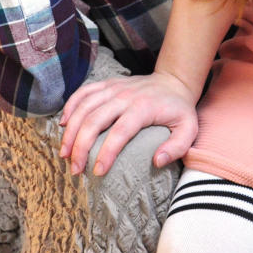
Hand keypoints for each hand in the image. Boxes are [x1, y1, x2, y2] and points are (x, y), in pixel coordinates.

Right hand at [59, 71, 198, 175]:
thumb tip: (156, 162)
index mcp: (143, 108)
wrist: (174, 81)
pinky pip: (83, 92)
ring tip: (65, 154)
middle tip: (75, 169)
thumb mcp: (189, 129)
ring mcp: (113, 88)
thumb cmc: (179, 110)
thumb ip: (177, 147)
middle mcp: (124, 96)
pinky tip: (63, 125)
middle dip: (81, 146)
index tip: (97, 172)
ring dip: (71, 131)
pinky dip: (70, 106)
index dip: (106, 153)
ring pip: (84, 106)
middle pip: (95, 120)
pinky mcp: (107, 84)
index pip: (120, 132)